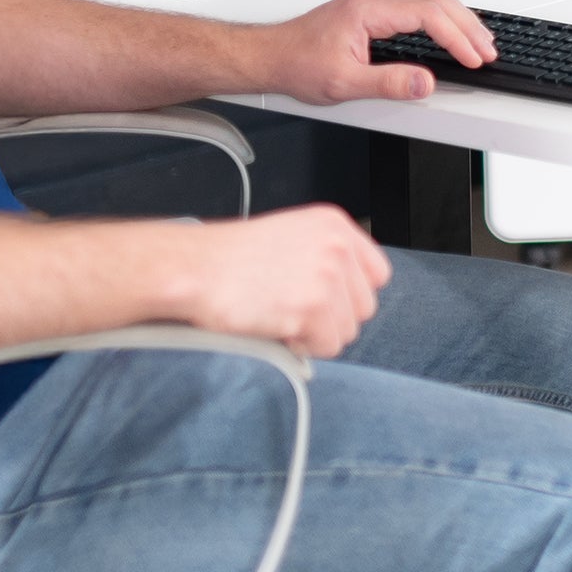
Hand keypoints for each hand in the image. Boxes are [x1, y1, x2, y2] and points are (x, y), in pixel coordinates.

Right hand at [174, 204, 391, 358]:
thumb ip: (327, 256)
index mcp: (334, 224)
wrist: (194, 268)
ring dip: (317, 333)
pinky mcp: (313, 307)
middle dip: (333, 317)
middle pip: (365, 306)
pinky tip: (277, 326)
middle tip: (294, 310)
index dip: (352, 294)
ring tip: (281, 314)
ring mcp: (327, 276)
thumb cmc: (231, 258)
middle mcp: (337, 246)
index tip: (328, 301)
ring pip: (349, 330)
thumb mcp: (291, 237)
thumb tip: (351, 295)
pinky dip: (304, 347)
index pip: (378, 273)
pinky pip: (328, 346)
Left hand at [271, 0, 495, 105]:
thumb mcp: (344, 83)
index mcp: (369, 9)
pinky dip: (442, 15)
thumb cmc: (299, 63)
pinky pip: (418, 2)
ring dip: (458, 17)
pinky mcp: (374, 8)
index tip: (472, 57)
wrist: (272, 55)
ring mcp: (374, 0)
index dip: (456, 37)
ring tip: (478, 41)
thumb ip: (388, 83)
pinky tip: (451, 30)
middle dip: (467, 24)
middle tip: (487, 50)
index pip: (427, 14)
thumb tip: (423, 84)